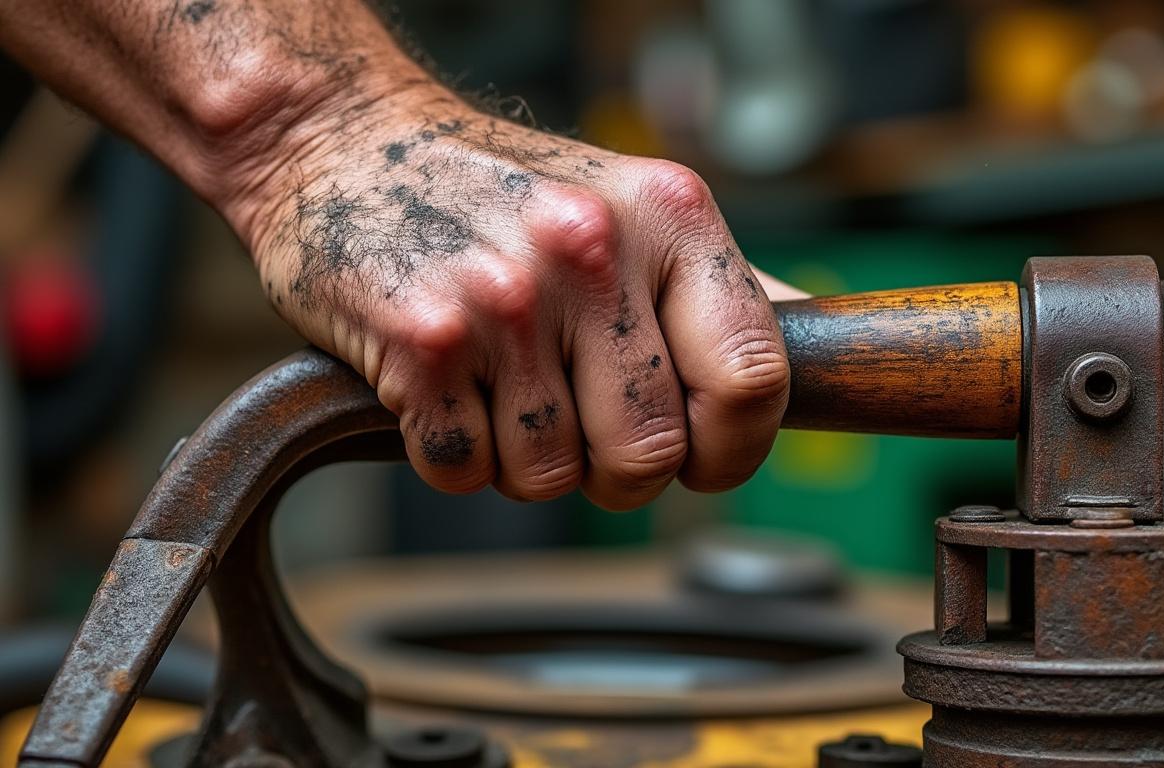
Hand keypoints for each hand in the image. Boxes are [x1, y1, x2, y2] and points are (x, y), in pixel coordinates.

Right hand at [228, 86, 799, 508]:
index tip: (702, 455)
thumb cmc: (498, 190)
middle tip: (580, 428)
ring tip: (501, 387)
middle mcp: (593, 247)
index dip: (734, 447)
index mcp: (669, 215)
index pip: (753, 376)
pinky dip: (455, 455)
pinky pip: (466, 471)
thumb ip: (718, 288)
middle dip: (617, 471)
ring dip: (526, 460)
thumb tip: (820, 348)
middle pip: (650, 450)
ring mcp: (503, 295)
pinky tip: (445, 390)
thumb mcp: (633, 208)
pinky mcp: (418, 338)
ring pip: (552, 475)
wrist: (342, 139)